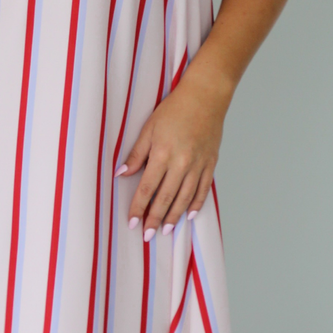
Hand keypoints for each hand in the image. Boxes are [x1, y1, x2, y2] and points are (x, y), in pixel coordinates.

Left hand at [115, 69, 229, 239]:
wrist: (206, 96)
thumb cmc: (175, 109)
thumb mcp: (149, 128)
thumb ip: (136, 154)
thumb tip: (122, 174)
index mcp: (163, 154)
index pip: (147, 188)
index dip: (139, 207)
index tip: (132, 222)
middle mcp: (182, 163)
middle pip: (165, 198)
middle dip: (155, 219)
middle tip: (147, 235)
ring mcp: (198, 165)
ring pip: (185, 198)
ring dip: (174, 216)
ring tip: (166, 230)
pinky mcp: (210, 163)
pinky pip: (203, 189)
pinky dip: (196, 204)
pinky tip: (189, 215)